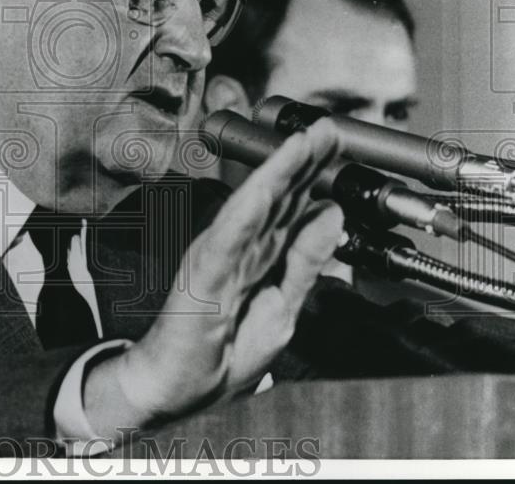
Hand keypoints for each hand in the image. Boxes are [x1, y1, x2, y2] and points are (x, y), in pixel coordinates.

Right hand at [84, 119, 344, 433]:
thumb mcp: (283, 307)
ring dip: (280, 172)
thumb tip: (332, 217)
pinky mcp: (203, 276)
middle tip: (330, 126)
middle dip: (304, 159)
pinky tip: (264, 187)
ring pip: (254, 206)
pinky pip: (228, 239)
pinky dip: (247, 211)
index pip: (292, 206)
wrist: (176, 389)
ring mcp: (220, 256)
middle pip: (277, 196)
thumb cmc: (222, 353)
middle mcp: (241, 247)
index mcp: (261, 254)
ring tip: (304, 141)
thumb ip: (306, 261)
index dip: (316, 172)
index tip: (338, 142)